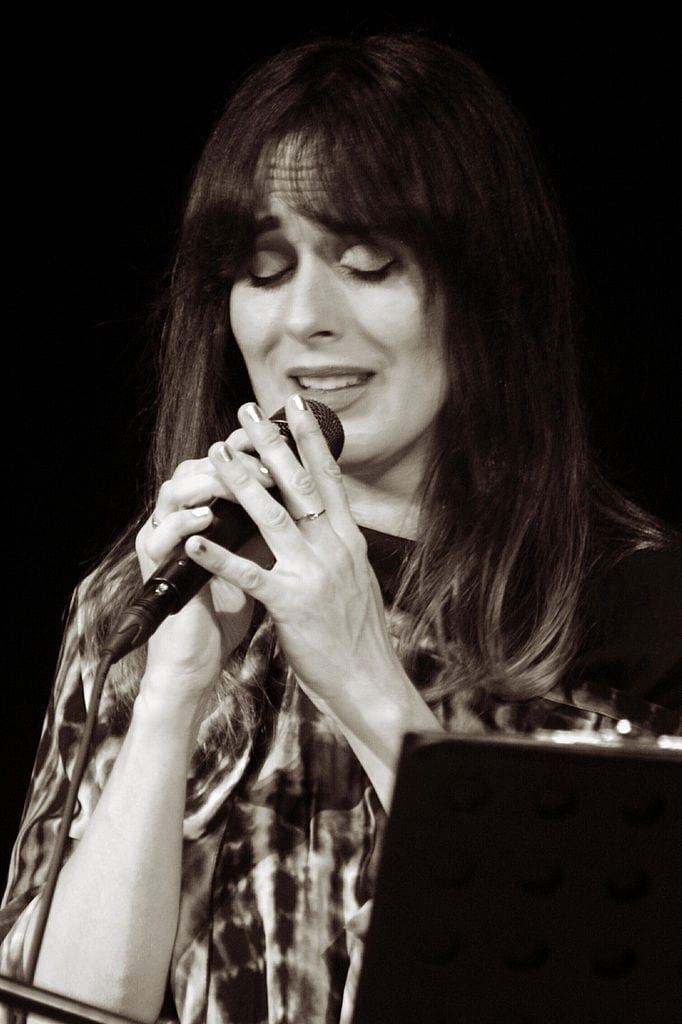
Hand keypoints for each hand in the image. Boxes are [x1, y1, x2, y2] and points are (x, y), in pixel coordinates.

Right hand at [134, 441, 275, 707]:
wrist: (196, 659)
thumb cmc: (226, 609)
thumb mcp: (257, 562)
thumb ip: (271, 529)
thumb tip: (309, 498)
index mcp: (205, 515)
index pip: (222, 464)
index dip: (249, 448)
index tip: (281, 436)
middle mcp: (180, 519)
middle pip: (197, 467)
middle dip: (233, 455)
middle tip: (263, 449)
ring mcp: (164, 541)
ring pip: (175, 492)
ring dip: (209, 482)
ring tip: (240, 478)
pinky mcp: (154, 567)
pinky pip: (162, 538)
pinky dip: (184, 525)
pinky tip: (206, 517)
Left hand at [183, 396, 406, 710]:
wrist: (370, 683)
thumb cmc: (359, 635)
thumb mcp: (356, 580)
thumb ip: (338, 547)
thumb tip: (325, 518)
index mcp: (349, 541)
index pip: (328, 478)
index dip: (310, 439)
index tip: (295, 407)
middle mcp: (334, 549)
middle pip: (298, 484)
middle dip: (270, 444)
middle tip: (246, 413)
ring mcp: (313, 575)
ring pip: (272, 516)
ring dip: (241, 482)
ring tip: (217, 454)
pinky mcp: (290, 605)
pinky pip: (249, 574)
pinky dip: (219, 556)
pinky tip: (194, 541)